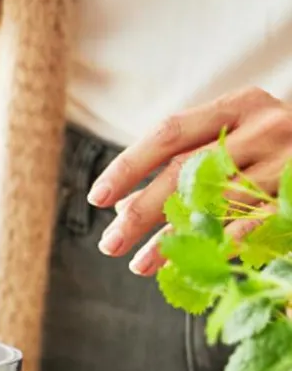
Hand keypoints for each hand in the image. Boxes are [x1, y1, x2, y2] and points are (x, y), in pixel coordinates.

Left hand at [88, 89, 291, 273]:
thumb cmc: (276, 146)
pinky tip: (192, 264)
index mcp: (238, 105)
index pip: (169, 133)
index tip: (97, 197)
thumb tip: (120, 205)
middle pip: (186, 171)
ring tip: (140, 264)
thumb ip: (186, 162)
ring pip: (216, 203)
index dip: (129, 165)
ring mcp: (288, 159)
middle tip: (110, 244)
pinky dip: (220, 243)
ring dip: (173, 238)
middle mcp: (264, 126)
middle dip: (141, 211)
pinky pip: (255, 222)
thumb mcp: (236, 136)